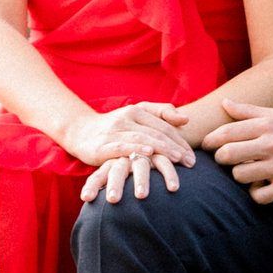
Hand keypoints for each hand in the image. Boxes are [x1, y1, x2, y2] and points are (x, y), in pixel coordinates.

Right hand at [70, 103, 192, 205]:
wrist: (80, 131)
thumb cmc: (114, 126)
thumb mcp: (136, 115)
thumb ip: (161, 113)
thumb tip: (186, 120)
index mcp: (137, 110)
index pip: (165, 126)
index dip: (181, 140)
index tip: (193, 157)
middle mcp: (127, 117)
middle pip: (157, 132)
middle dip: (176, 148)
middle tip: (191, 163)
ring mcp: (115, 130)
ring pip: (143, 138)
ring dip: (162, 149)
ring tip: (177, 160)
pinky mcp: (104, 144)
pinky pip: (123, 146)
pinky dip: (137, 149)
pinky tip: (149, 154)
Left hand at [200, 106, 272, 203]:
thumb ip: (249, 111)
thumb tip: (224, 103)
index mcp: (268, 124)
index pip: (227, 132)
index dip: (211, 140)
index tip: (207, 145)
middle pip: (228, 155)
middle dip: (221, 159)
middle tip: (225, 159)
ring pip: (240, 176)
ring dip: (240, 175)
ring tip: (247, 171)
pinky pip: (259, 196)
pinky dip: (257, 193)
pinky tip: (261, 185)